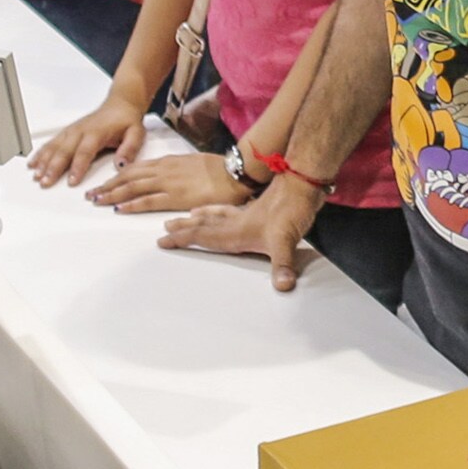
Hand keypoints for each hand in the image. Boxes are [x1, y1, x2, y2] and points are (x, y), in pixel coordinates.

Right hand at [34, 94, 149, 188]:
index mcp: (97, 132)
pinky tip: (33, 163)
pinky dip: (41, 153)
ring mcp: (72, 131)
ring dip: (44, 161)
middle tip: (46, 182)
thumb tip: (121, 164)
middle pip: (64, 150)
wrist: (121, 104)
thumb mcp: (136, 133)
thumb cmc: (127, 120)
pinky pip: (51, 142)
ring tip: (36, 175)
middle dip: (53, 167)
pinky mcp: (67, 132)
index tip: (72, 181)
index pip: (85, 151)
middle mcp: (81, 131)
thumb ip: (130, 149)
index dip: (77, 167)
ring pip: (54, 146)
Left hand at [94, 151, 254, 215]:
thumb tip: (169, 176)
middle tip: (91, 194)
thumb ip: (178, 169)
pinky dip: (130, 204)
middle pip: (128, 176)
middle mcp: (163, 170)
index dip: (118, 175)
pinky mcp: (175, 196)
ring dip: (112, 194)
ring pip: (132, 187)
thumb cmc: (219, 170)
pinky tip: (118, 208)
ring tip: (96, 200)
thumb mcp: (193, 164)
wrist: (234, 173)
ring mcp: (167, 183)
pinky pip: (147, 200)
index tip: (105, 182)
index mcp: (168, 162)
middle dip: (108, 185)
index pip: (136, 168)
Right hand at [161, 179, 318, 290]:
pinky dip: (223, 210)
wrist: (304, 183)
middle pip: (204, 225)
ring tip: (189, 216)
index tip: (163, 240)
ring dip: (201, 217)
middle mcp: (237, 222)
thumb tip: (283, 286)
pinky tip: (228, 211)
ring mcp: (248, 214)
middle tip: (166, 228)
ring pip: (217, 215)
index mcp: (236, 231)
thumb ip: (282, 265)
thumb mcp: (287, 241)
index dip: (183, 239)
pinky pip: (233, 210)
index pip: (203, 236)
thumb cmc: (293, 210)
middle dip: (184, 228)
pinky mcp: (260, 209)